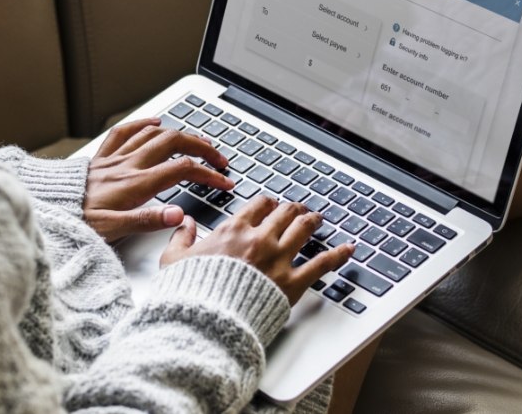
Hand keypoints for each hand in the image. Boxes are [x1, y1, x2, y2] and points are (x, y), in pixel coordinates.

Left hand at [84, 118, 233, 242]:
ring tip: (199, 142)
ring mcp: (115, 158)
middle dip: (203, 147)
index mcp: (136, 184)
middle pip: (175, 143)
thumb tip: (178, 215)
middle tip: (220, 158)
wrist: (46, 209)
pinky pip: (125, 131)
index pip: (183, 170)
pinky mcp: (102, 158)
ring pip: (155, 134)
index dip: (209, 174)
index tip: (225, 182)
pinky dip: (144, 124)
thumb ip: (148, 220)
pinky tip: (155, 122)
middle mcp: (128, 165)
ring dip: (181, 134)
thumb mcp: (113, 230)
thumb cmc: (76, 222)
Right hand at [160, 196, 353, 304]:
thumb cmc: (190, 292)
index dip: (267, 203)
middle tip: (298, 209)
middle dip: (292, 209)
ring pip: (303, 229)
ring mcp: (279, 259)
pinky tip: (349, 248)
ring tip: (318, 218)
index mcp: (233, 231)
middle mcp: (259, 239)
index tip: (270, 204)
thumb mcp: (173, 260)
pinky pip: (321, 263)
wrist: (207, 318)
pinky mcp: (292, 282)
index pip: (257, 206)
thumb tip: (183, 224)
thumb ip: (180, 238)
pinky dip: (338, 254)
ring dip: (313, 221)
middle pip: (284, 213)